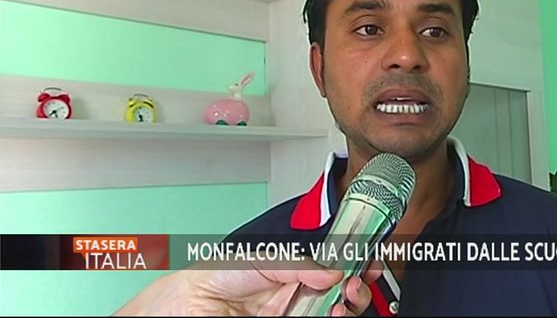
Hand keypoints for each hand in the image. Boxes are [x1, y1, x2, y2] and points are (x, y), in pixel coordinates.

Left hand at [114, 258, 381, 315]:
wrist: (178, 311)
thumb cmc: (205, 282)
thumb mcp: (254, 261)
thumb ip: (293, 263)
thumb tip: (330, 269)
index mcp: (290, 269)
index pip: (331, 262)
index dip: (353, 258)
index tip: (368, 255)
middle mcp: (296, 293)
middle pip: (342, 289)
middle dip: (359, 282)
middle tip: (361, 277)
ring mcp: (295, 314)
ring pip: (337, 309)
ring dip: (351, 303)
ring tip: (348, 296)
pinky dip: (337, 315)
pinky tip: (336, 311)